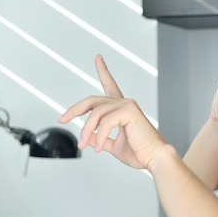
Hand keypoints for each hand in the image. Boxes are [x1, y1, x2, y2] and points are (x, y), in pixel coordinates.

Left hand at [58, 55, 168, 169]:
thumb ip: (101, 139)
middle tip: (62, 119)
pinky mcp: (129, 112)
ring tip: (84, 144)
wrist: (155, 158)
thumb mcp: (114, 145)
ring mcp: (127, 105)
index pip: (110, 86)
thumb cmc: (141, 153)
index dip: (103, 71)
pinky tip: (97, 147)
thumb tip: (89, 139)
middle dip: (74, 109)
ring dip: (86, 130)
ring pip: (96, 113)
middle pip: (92, 100)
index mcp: (122, 110)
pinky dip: (98, 136)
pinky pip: (105, 122)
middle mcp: (125, 103)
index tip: (98, 58)